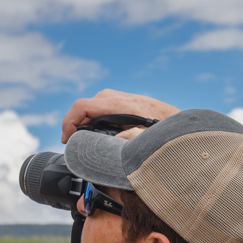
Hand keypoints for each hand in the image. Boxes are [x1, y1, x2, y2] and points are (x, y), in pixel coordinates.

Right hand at [61, 89, 179, 143]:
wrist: (176, 118)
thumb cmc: (164, 130)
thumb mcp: (147, 139)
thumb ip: (130, 139)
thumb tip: (111, 142)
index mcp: (118, 104)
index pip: (81, 106)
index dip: (68, 123)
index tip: (66, 140)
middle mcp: (114, 97)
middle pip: (82, 108)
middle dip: (73, 126)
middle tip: (73, 146)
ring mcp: (116, 97)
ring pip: (89, 108)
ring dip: (82, 124)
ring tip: (81, 142)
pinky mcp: (119, 101)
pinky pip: (97, 109)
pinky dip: (90, 121)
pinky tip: (93, 135)